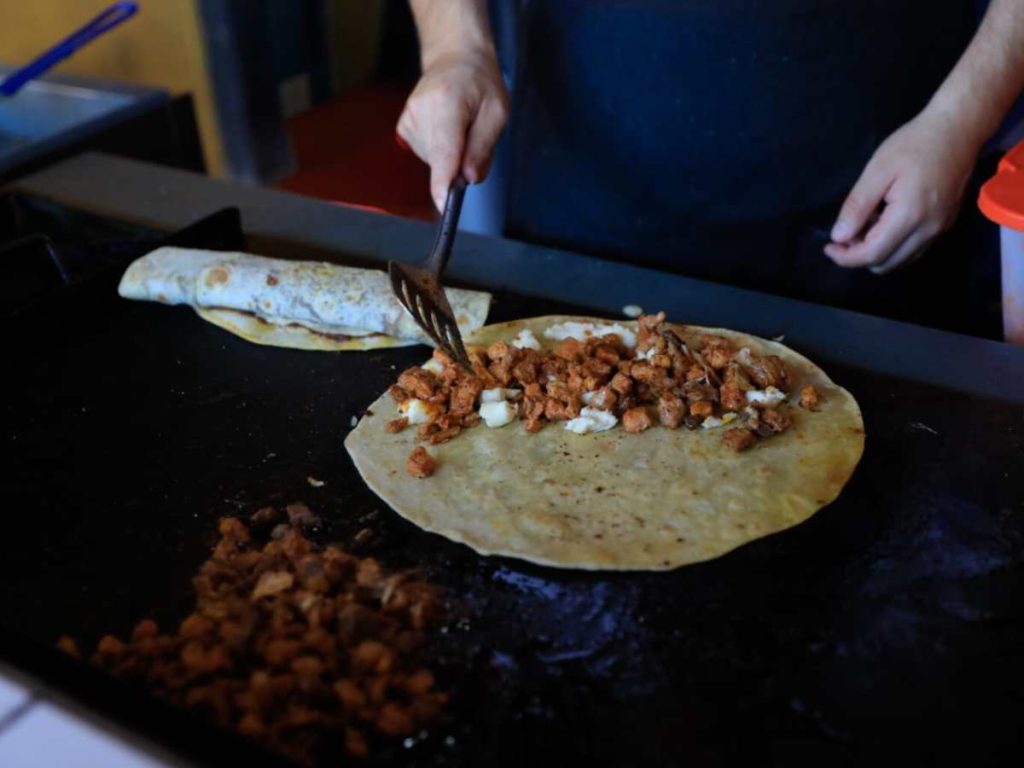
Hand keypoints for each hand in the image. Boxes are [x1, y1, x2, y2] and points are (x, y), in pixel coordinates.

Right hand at [397, 49, 508, 211]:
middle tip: (474, 135)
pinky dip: (440, 151)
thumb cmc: (480, 84)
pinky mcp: (403, 127)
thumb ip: (483, 146)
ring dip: (452, 155)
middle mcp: (421, 112)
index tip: (444, 205)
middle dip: (461, 163)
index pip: (444, 150)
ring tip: (460, 126)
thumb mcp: (497, 111)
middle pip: (442, 162)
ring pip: (435, 161)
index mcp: (447, 104)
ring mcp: (408, 119)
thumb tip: (469, 178)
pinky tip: (445, 128)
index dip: (444, 181)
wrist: (454, 58)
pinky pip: (427, 155)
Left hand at [825, 108, 979, 273]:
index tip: (828, 247)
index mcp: (909, 216)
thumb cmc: (914, 144)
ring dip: (877, 251)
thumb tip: (839, 237)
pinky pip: (914, 249)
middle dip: (860, 255)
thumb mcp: (877, 171)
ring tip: (867, 222)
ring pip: (900, 260)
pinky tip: (886, 220)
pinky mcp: (944, 225)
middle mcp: (928, 231)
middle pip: (886, 264)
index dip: (846, 257)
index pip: (872, 255)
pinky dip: (894, 244)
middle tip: (847, 231)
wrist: (958, 129)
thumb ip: (857, 207)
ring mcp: (940, 230)